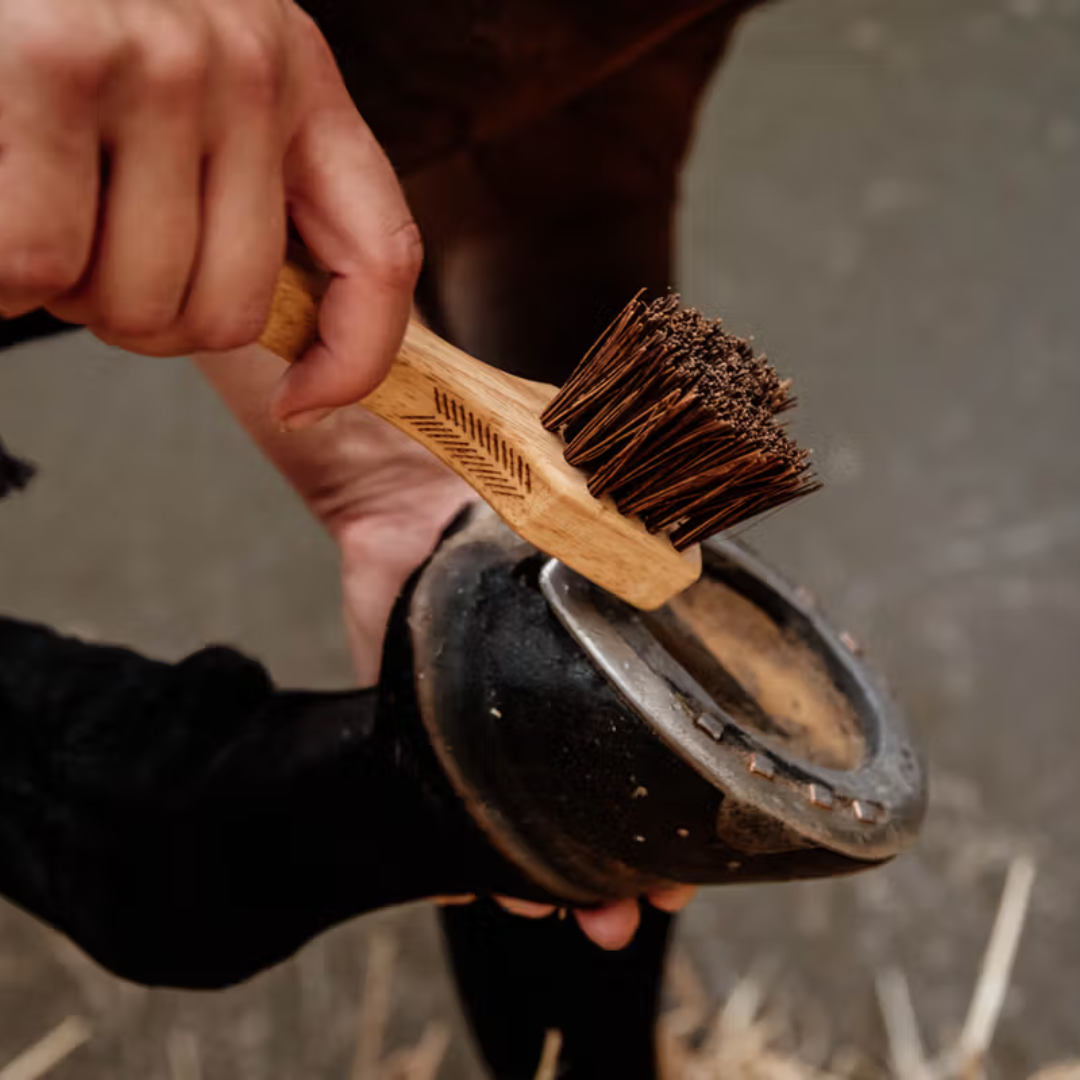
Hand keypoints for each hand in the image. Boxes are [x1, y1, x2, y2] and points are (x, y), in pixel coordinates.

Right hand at [0, 0, 418, 425]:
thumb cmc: (73, 19)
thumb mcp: (200, 86)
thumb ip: (248, 186)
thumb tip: (291, 344)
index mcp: (301, 79)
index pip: (381, 258)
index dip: (353, 360)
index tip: (305, 403)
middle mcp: (250, 66)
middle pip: (231, 312)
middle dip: (148, 320)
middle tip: (94, 258)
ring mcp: (159, 64)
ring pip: (138, 301)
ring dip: (73, 293)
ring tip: (41, 208)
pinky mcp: (53, 64)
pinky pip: (40, 262)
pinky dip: (5, 276)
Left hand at [321, 419, 696, 946]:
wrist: (407, 491)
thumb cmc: (512, 499)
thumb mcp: (594, 530)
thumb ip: (642, 556)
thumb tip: (695, 573)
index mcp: (596, 677)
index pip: (647, 771)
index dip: (673, 828)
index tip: (690, 870)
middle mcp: (543, 715)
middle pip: (588, 820)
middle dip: (616, 881)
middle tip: (630, 916)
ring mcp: (477, 732)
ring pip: (518, 833)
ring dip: (546, 885)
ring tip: (564, 915)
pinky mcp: (412, 732)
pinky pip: (435, 812)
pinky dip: (455, 859)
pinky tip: (477, 887)